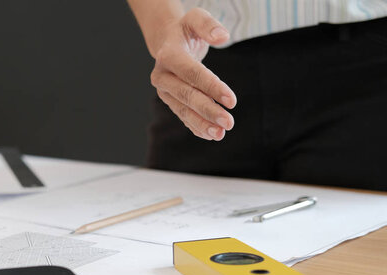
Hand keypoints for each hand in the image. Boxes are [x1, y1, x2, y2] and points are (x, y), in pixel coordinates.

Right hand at [150, 8, 236, 140]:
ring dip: (202, 124)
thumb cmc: (185, 30)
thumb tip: (222, 37)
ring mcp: (164, 91)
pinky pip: (183, 116)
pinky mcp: (170, 100)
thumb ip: (209, 25)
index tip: (232, 101)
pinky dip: (197, 127)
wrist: (167, 41)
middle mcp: (162, 76)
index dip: (212, 87)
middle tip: (229, 122)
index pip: (192, 74)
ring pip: (183, 110)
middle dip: (208, 111)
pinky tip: (211, 135)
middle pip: (187, 96)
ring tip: (220, 134)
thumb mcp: (196, 18)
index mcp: (168, 55)